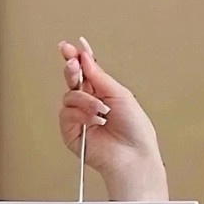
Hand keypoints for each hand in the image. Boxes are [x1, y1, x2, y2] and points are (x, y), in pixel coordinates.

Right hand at [57, 37, 165, 190]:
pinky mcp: (72, 134)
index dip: (76, 58)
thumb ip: (99, 76)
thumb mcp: (120, 95)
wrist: (134, 157)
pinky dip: (81, 115)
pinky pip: (67, 115)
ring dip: (85, 100)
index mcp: (102, 94)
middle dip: (72, 69)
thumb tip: (84, 56)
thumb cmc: (136, 131)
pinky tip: (96, 121)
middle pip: (72, 80)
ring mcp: (79, 119)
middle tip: (73, 63)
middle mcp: (89, 105)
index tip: (70, 47)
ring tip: (102, 111)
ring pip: (69, 97)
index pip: (84, 72)